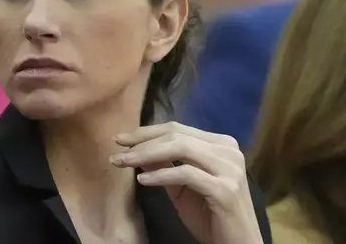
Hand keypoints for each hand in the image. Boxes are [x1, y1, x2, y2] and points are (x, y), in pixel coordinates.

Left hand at [109, 122, 261, 243]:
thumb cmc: (210, 216)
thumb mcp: (181, 187)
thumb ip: (164, 165)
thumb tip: (136, 148)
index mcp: (220, 145)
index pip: (177, 129)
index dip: (146, 132)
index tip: (120, 139)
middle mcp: (228, 150)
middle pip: (177, 135)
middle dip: (142, 141)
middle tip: (116, 150)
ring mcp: (229, 168)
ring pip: (181, 149)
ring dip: (147, 154)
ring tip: (124, 162)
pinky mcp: (225, 189)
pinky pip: (186, 174)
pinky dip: (161, 175)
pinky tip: (142, 180)